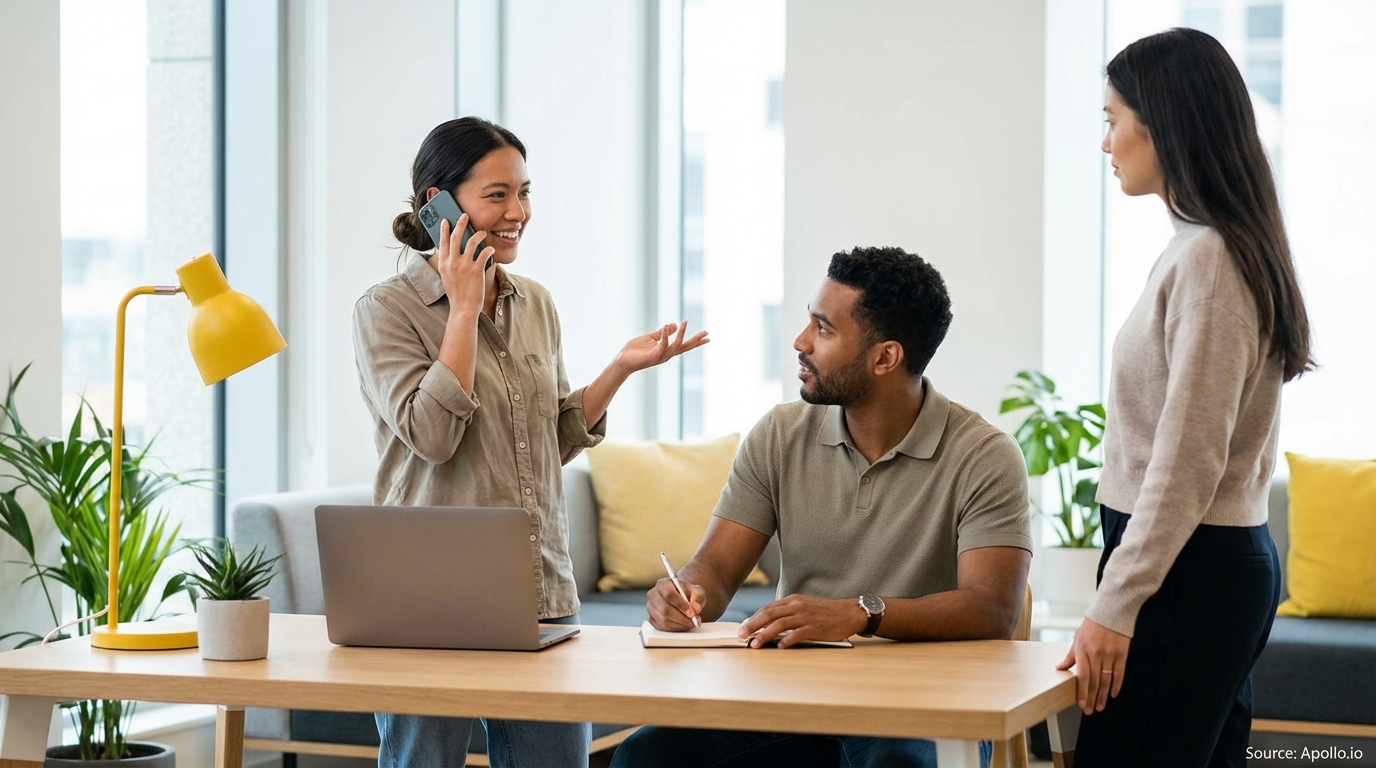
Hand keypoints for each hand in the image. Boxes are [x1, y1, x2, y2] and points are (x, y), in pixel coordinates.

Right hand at [434, 216, 491, 315]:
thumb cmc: (456, 294)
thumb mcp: (447, 278)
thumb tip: (452, 252)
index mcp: (444, 264)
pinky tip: (491, 249)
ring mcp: (464, 266)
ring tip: (483, 233)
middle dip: (460, 224)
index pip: (442, 242)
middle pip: (455, 237)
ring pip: (471, 242)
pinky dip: (488, 249)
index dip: (444, 230)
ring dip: (478, 235)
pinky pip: (484, 253)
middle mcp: (452, 263)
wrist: (463, 308)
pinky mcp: (476, 270)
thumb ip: (448, 264)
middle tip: (465, 216)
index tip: (445, 221)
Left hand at [611, 322, 709, 376]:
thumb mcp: (650, 338)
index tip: (707, 336)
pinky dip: (664, 337)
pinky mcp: (652, 357)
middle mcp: (665, 355)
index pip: (683, 345)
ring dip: (680, 335)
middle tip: (707, 333)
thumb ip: (662, 333)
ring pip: (675, 347)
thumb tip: (673, 324)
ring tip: (684, 322)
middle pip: (684, 348)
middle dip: (695, 340)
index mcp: (666, 350)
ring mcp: (659, 356)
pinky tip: (665, 327)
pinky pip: (661, 346)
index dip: (695, 341)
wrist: (622, 361)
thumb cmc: (634, 350)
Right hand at [647, 577, 705, 631]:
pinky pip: (662, 627)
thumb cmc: (688, 593)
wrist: (682, 598)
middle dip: (681, 617)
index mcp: (663, 584)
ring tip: (690, 623)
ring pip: (663, 620)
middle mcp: (653, 595)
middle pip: (665, 609)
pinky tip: (683, 625)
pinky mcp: (652, 619)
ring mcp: (651, 608)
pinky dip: (675, 628)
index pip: (669, 594)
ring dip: (679, 624)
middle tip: (693, 621)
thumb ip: (698, 598)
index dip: (681, 605)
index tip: (692, 613)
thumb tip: (695, 608)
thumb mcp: (697, 592)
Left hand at [738, 595, 865, 648]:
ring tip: (754, 644)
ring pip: (780, 624)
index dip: (753, 618)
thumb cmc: (826, 612)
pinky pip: (799, 633)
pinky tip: (780, 646)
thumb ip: (788, 612)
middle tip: (741, 635)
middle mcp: (797, 606)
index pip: (768, 608)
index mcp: (793, 600)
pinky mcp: (816, 627)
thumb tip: (769, 623)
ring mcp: (806, 616)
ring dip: (765, 634)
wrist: (850, 612)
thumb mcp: (804, 606)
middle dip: (753, 625)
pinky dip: (788, 640)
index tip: (743, 627)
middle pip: (770, 614)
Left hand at [1056, 618, 1129, 714]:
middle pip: (1094, 681)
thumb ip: (1070, 656)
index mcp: (1083, 649)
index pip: (1083, 676)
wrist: (1111, 611)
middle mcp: (1096, 653)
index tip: (1082, 704)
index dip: (1083, 692)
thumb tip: (1059, 668)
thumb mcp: (1077, 638)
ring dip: (1103, 695)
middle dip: (1092, 698)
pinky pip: (1119, 673)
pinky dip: (1116, 685)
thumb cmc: (1092, 625)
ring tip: (1101, 706)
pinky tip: (1113, 694)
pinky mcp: (1121, 653)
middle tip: (1091, 710)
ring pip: (1106, 680)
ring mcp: (1110, 654)